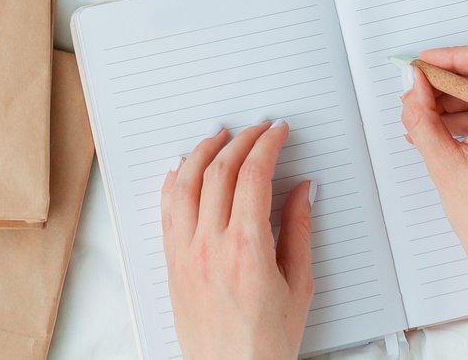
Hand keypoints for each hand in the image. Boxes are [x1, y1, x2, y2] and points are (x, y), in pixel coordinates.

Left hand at [161, 121, 313, 359]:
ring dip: (203, 152)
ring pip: (186, 184)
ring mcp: (185, 254)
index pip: (253, 175)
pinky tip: (183, 169)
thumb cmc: (267, 343)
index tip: (278, 131)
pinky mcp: (172, 264)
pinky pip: (166, 211)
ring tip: (219, 136)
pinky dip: (174, 182)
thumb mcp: (299, 286)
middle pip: (220, 172)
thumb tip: (301, 190)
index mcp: (246, 249)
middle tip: (258, 128)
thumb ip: (298, 230)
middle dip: (241, 140)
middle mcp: (210, 246)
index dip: (267, 145)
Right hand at [400, 43, 467, 359]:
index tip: (420, 67)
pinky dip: (466, 121)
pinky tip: (437, 137)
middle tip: (412, 98)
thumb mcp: (443, 164)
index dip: (449, 56)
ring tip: (418, 124)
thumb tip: (413, 84)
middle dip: (444, 83)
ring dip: (451, 104)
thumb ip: (422, 116)